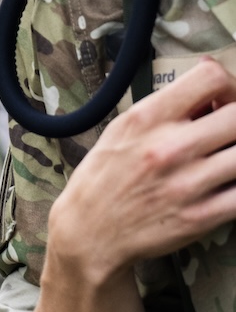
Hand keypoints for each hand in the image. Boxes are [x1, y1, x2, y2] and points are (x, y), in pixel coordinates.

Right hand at [49, 58, 235, 288]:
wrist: (89, 233)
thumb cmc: (104, 179)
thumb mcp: (122, 130)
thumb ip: (165, 106)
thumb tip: (211, 81)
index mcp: (146, 119)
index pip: (209, 78)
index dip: (229, 85)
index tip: (224, 99)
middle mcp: (168, 147)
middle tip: (229, 131)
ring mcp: (188, 183)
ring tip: (223, 159)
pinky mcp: (202, 216)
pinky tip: (227, 184)